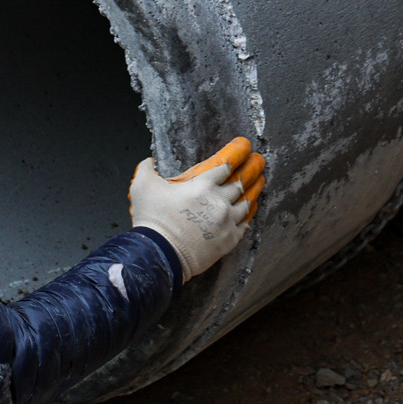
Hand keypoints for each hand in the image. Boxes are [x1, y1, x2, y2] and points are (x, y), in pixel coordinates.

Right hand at [129, 137, 266, 280]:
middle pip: (241, 182)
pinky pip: (245, 225)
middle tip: (259, 162)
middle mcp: (219, 201)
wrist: (160, 255)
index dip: (236, 155)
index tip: (244, 149)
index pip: (224, 165)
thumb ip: (146, 169)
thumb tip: (149, 160)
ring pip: (247, 203)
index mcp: (202, 185)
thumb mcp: (142, 187)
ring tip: (260, 183)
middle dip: (251, 170)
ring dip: (254, 192)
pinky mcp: (228, 240)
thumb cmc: (152, 221)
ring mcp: (226, 221)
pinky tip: (250, 212)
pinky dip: (248, 217)